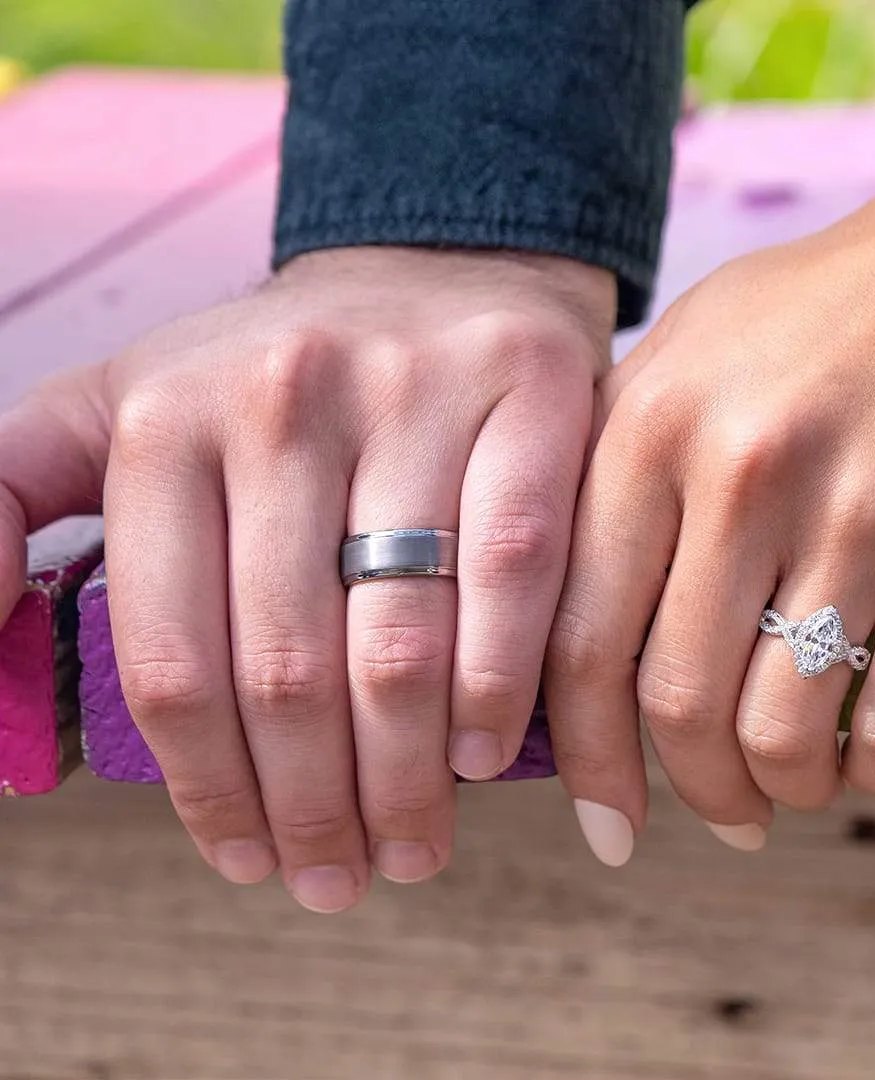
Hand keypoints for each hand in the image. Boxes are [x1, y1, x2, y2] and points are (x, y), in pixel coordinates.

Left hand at [0, 247, 613, 907]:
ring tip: (410, 845)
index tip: (248, 860)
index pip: (175, 658)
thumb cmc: (277, 377)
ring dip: (406, 778)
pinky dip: (498, 682)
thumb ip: (12, 499)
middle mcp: (285, 396)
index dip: (211, 792)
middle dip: (315, 810)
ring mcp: (415, 391)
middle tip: (341, 877)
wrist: (435, 274)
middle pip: (290, 668)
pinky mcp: (529, 394)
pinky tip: (482, 751)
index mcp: (166, 420)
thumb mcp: (120, 405)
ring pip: (403, 636)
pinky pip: (514, 568)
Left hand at [544, 161, 874, 864]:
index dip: (580, 754)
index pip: (579, 638)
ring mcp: (857, 511)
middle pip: (676, 703)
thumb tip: (562, 621)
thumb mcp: (686, 353)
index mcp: (647, 427)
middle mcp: (739, 472)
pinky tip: (866, 761)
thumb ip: (612, 470)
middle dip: (690, 791)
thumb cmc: (825, 309)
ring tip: (787, 787)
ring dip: (779, 791)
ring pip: (783, 731)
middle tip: (712, 811)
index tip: (600, 815)